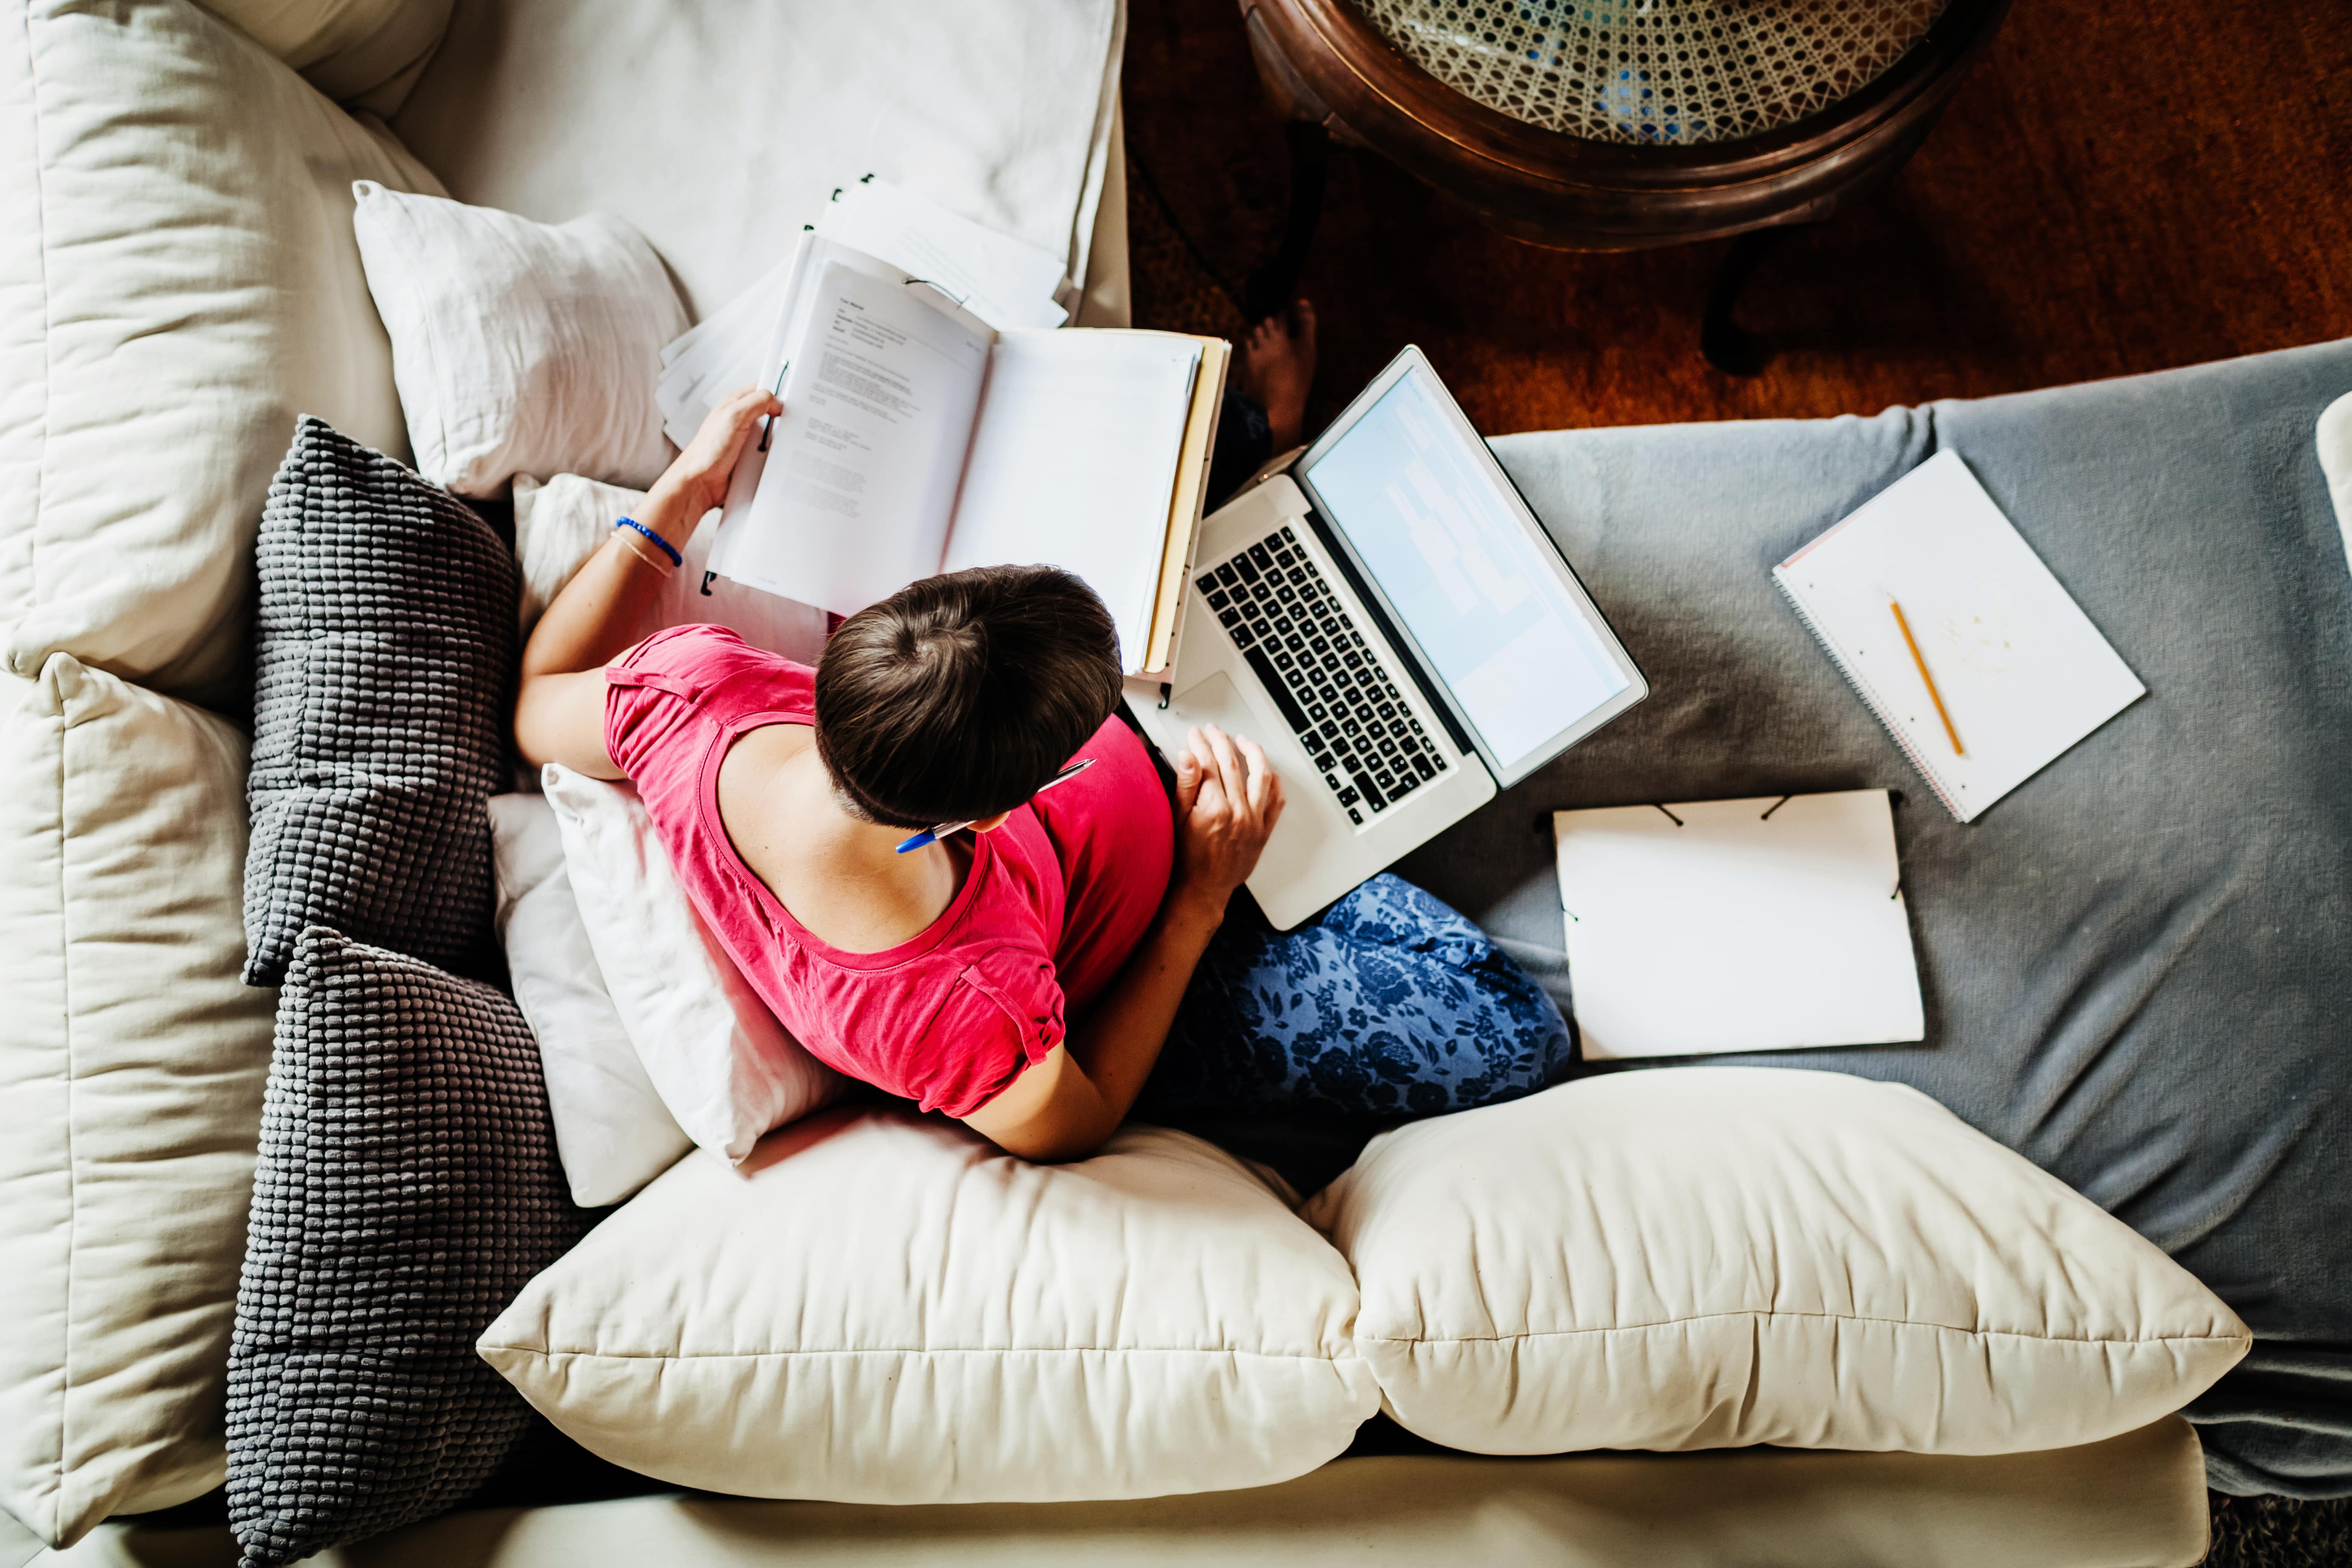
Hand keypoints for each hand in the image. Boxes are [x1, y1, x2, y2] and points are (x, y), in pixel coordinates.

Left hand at [643, 384, 781, 536]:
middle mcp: (741, 419)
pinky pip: (770, 453)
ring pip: (773, 434)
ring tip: (787, 443)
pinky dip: (776, 456)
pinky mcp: (750, 457)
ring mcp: (746, 439)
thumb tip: (776, 402)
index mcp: (735, 403)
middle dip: (784, 417)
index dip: (779, 389)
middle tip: (795, 421)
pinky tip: (779, 459)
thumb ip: (756, 402)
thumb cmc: (707, 452)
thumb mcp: (733, 416)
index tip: (795, 395)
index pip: (763, 388)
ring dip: (780, 440)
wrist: (700, 484)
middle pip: (772, 412)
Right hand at [1168, 724, 1283, 920]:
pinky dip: (1274, 783)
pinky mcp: (1264, 831)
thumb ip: (1185, 785)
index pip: (1207, 763)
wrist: (1202, 890)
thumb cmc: (1186, 859)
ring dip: (1252, 752)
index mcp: (1213, 807)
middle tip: (1212, 731)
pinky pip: (1277, 801)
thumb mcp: (1177, 820)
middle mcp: (1237, 812)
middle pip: (1231, 763)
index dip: (1200, 743)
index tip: (1195, 734)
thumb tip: (1187, 755)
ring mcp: (1254, 821)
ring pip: (1260, 775)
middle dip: (1220, 741)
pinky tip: (1267, 772)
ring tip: (1243, 741)